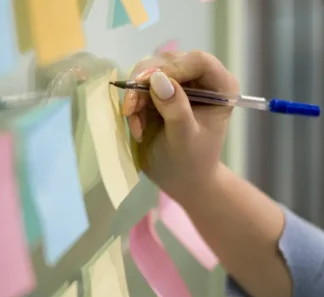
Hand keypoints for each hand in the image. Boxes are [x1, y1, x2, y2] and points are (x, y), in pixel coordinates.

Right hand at [122, 51, 238, 203]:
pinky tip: (136, 126)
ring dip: (135, 96)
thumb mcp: (184, 139)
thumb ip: (175, 109)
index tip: (146, 84)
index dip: (171, 68)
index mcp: (219, 86)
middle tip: (131, 109)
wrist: (180, 179)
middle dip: (144, 83)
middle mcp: (200, 79)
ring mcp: (177, 84)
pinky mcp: (158, 93)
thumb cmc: (191, 163)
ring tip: (135, 124)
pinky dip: (133, 105)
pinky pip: (138, 87)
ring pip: (148, 72)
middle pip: (168, 62)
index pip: (197, 61)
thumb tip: (157, 79)